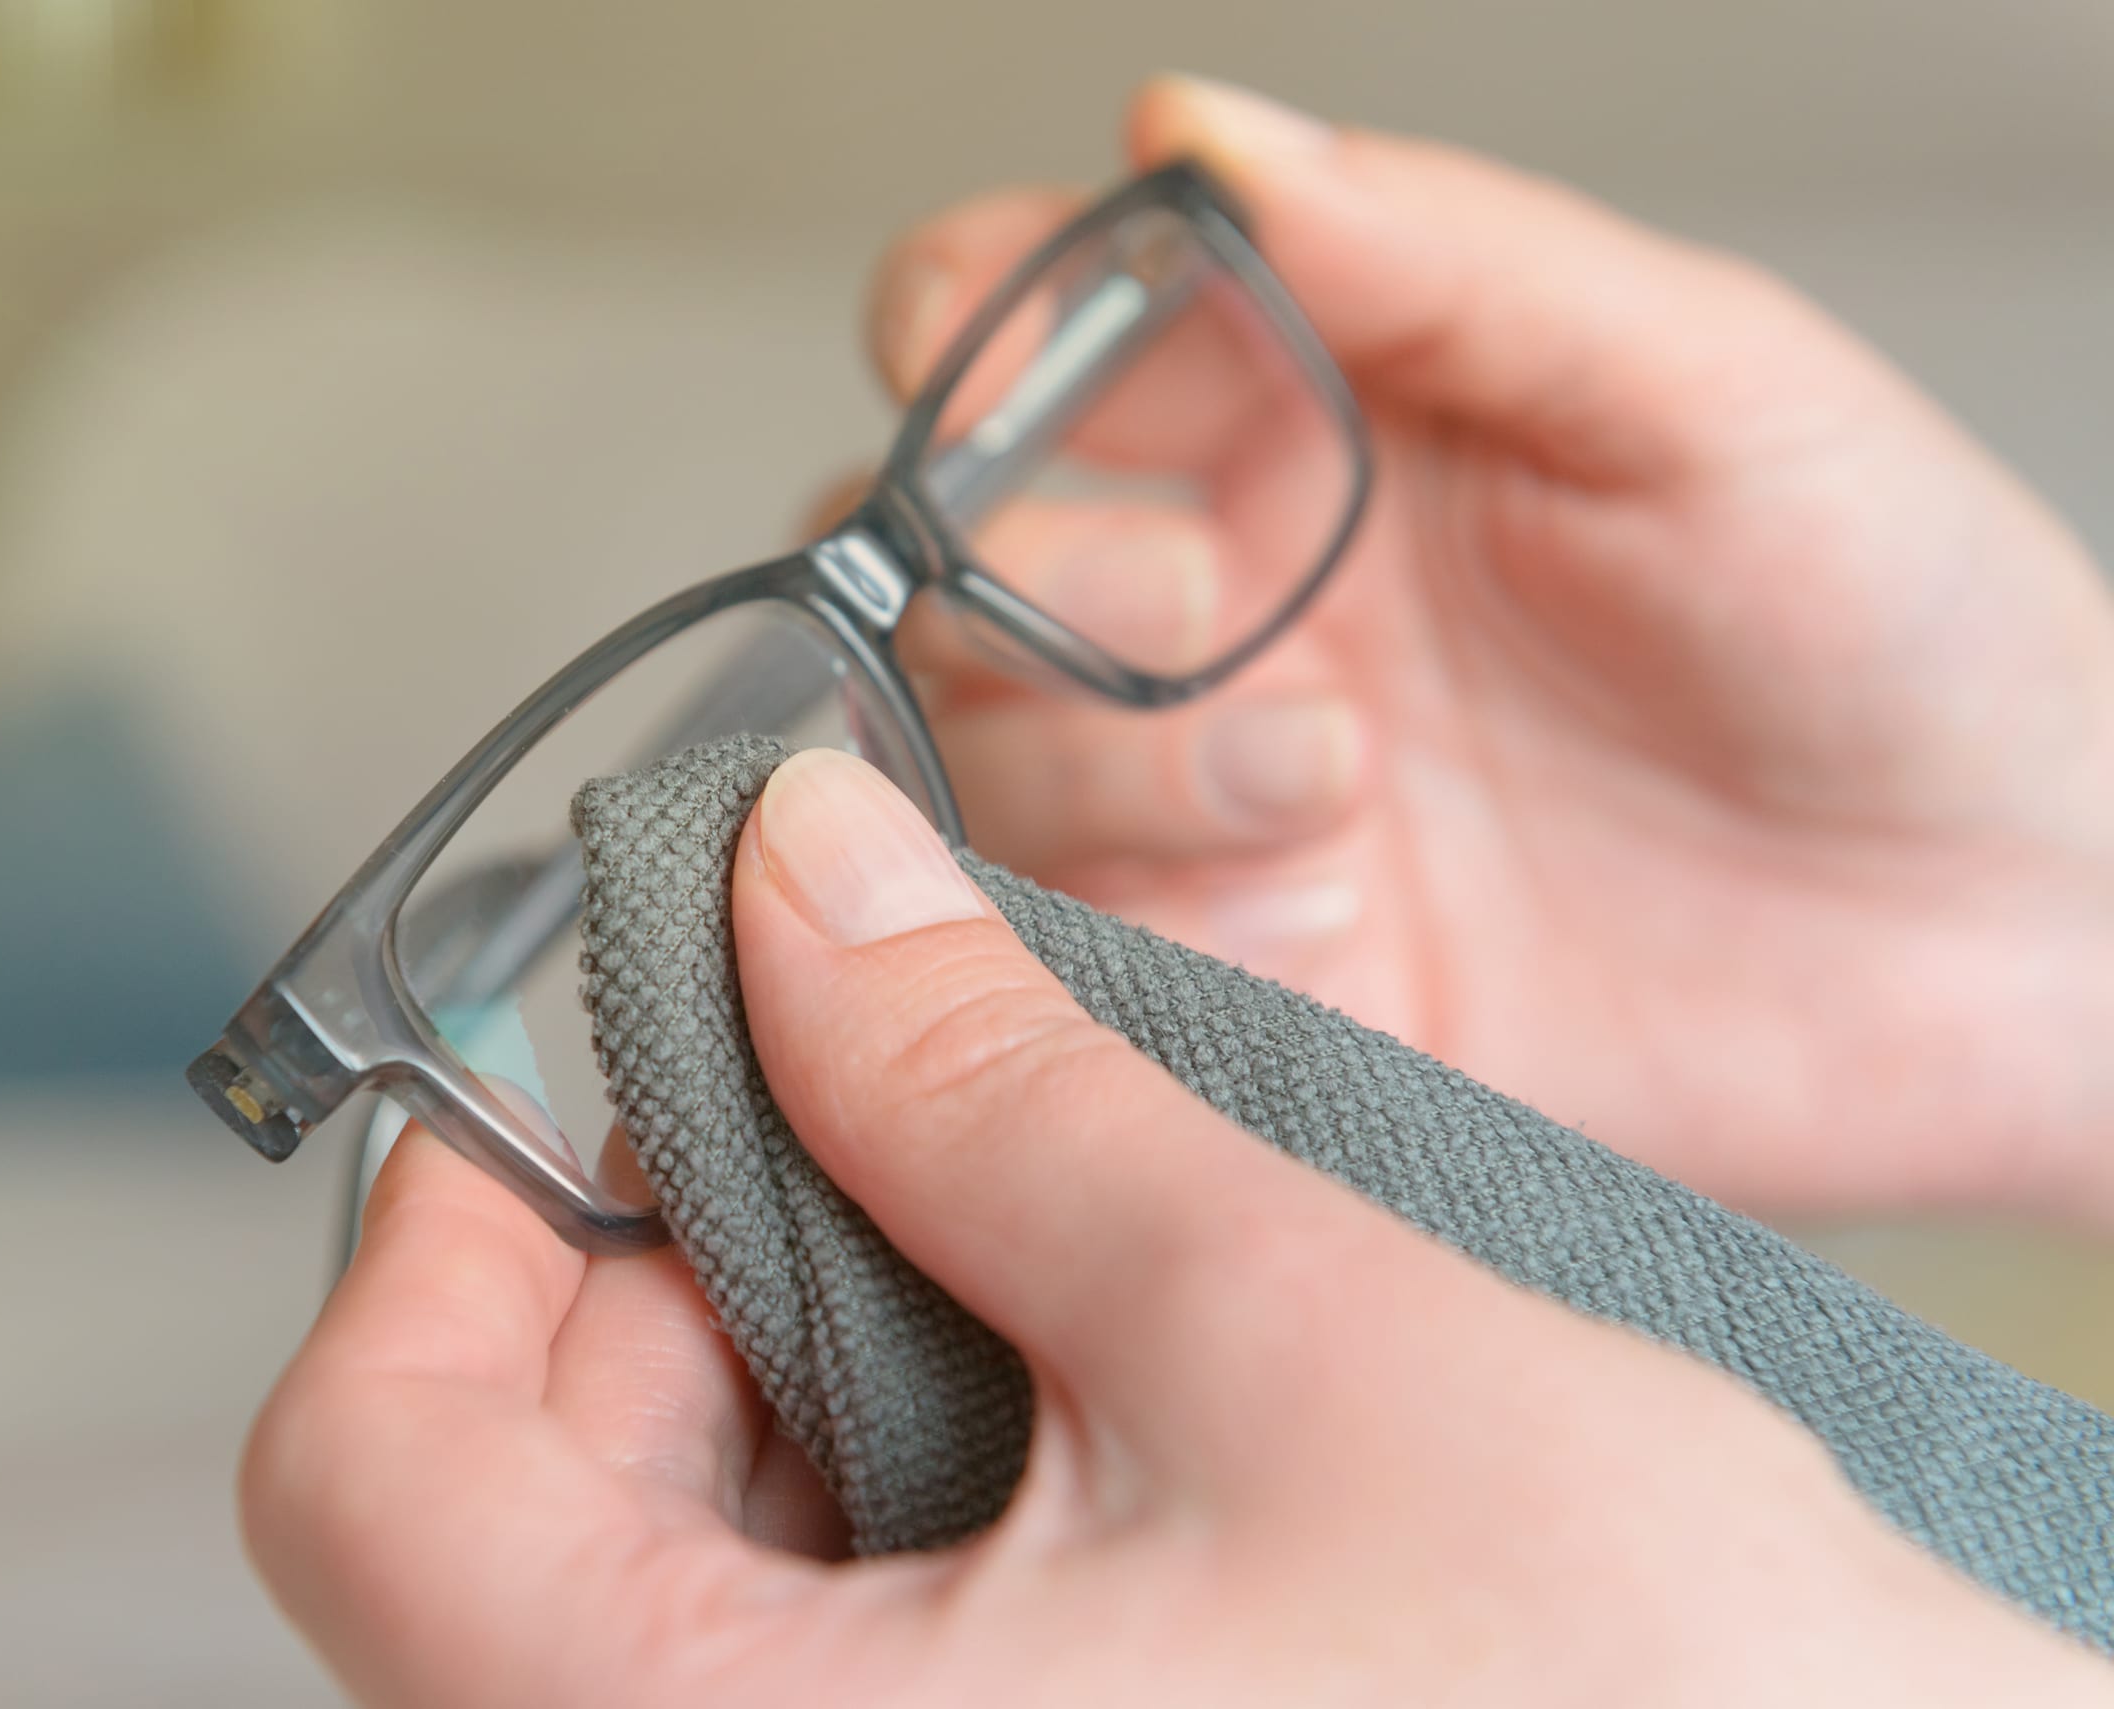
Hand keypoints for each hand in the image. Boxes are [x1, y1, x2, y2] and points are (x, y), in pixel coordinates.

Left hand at [242, 751, 2107, 1706]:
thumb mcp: (1289, 1338)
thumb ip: (990, 1084)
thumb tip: (800, 871)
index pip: (365, 1483)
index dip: (447, 1229)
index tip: (603, 1063)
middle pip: (497, 1523)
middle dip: (657, 1277)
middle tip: (849, 1088)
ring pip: (646, 1592)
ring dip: (776, 1372)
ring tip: (985, 1218)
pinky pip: (797, 1662)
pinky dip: (866, 1492)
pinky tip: (1033, 1375)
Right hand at [866, 77, 2113, 1225]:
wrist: (2017, 935)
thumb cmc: (1898, 626)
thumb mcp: (1708, 383)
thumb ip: (1448, 255)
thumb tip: (1197, 130)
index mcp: (1293, 419)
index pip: (1005, 330)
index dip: (958, 337)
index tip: (991, 370)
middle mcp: (1215, 606)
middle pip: (937, 562)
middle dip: (1032, 574)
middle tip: (1210, 605)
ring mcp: (1208, 804)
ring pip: (977, 765)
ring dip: (1106, 763)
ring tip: (1332, 781)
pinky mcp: (1241, 990)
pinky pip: (1066, 966)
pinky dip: (1129, 931)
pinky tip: (1300, 910)